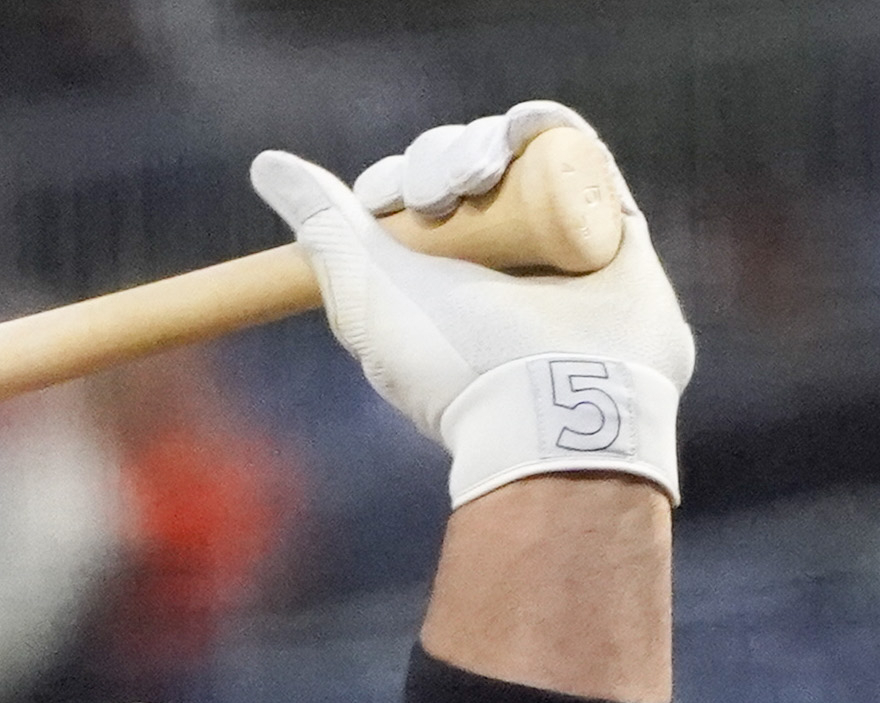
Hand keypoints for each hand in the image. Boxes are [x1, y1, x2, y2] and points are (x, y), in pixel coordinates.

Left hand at [252, 108, 693, 506]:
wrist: (553, 399)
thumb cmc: (448, 358)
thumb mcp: (364, 291)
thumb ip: (320, 227)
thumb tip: (267, 164)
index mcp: (440, 277)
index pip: (416, 194)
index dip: (399, 179)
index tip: (383, 199)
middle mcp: (498, 258)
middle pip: (463, 167)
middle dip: (439, 162)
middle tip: (438, 197)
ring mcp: (556, 239)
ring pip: (514, 154)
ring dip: (484, 146)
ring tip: (479, 179)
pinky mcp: (612, 222)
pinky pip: (576, 148)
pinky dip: (544, 126)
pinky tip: (522, 132)